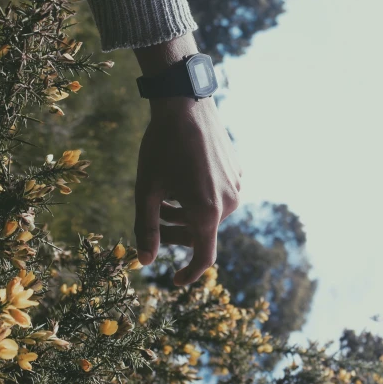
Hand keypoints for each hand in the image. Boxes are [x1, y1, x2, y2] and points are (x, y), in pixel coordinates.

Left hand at [134, 36, 241, 285]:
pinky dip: (198, 197)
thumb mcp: (146, 190)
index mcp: (206, 212)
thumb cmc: (161, 147)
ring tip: (163, 194)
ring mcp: (236, 186)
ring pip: (209, 214)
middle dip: (175, 232)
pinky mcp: (237, 171)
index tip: (173, 279)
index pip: (204, 258)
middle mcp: (228, 203)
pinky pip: (217, 195)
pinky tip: (181, 175)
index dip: (189, 274)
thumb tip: (145, 262)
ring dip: (185, 213)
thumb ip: (145, 229)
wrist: (185, 103)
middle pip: (201, 234)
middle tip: (152, 216)